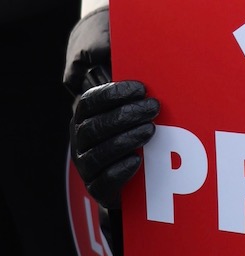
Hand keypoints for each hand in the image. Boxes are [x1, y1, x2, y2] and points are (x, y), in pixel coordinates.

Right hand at [70, 79, 159, 208]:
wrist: (130, 181)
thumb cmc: (132, 135)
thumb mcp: (130, 111)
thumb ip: (133, 94)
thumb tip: (153, 67)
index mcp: (84, 118)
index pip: (90, 101)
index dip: (114, 93)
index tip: (141, 89)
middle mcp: (80, 142)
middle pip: (95, 126)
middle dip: (126, 114)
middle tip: (154, 107)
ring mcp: (86, 167)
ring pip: (98, 153)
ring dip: (126, 139)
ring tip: (150, 130)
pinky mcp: (96, 189)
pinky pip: (103, 181)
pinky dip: (120, 170)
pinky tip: (137, 161)